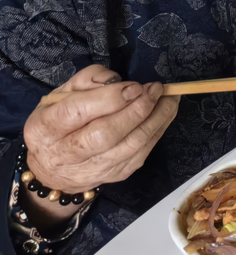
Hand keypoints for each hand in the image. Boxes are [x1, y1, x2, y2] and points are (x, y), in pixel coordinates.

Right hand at [22, 66, 178, 227]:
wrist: (53, 169)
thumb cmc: (58, 122)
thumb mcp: (62, 95)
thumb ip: (87, 80)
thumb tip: (115, 79)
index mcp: (46, 128)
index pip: (77, 112)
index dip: (109, 98)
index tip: (135, 86)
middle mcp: (66, 153)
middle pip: (105, 134)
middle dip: (137, 109)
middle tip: (156, 89)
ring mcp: (92, 169)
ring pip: (130, 146)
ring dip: (156, 119)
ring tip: (169, 98)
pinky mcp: (115, 175)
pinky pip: (142, 153)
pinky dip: (158, 131)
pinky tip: (165, 114)